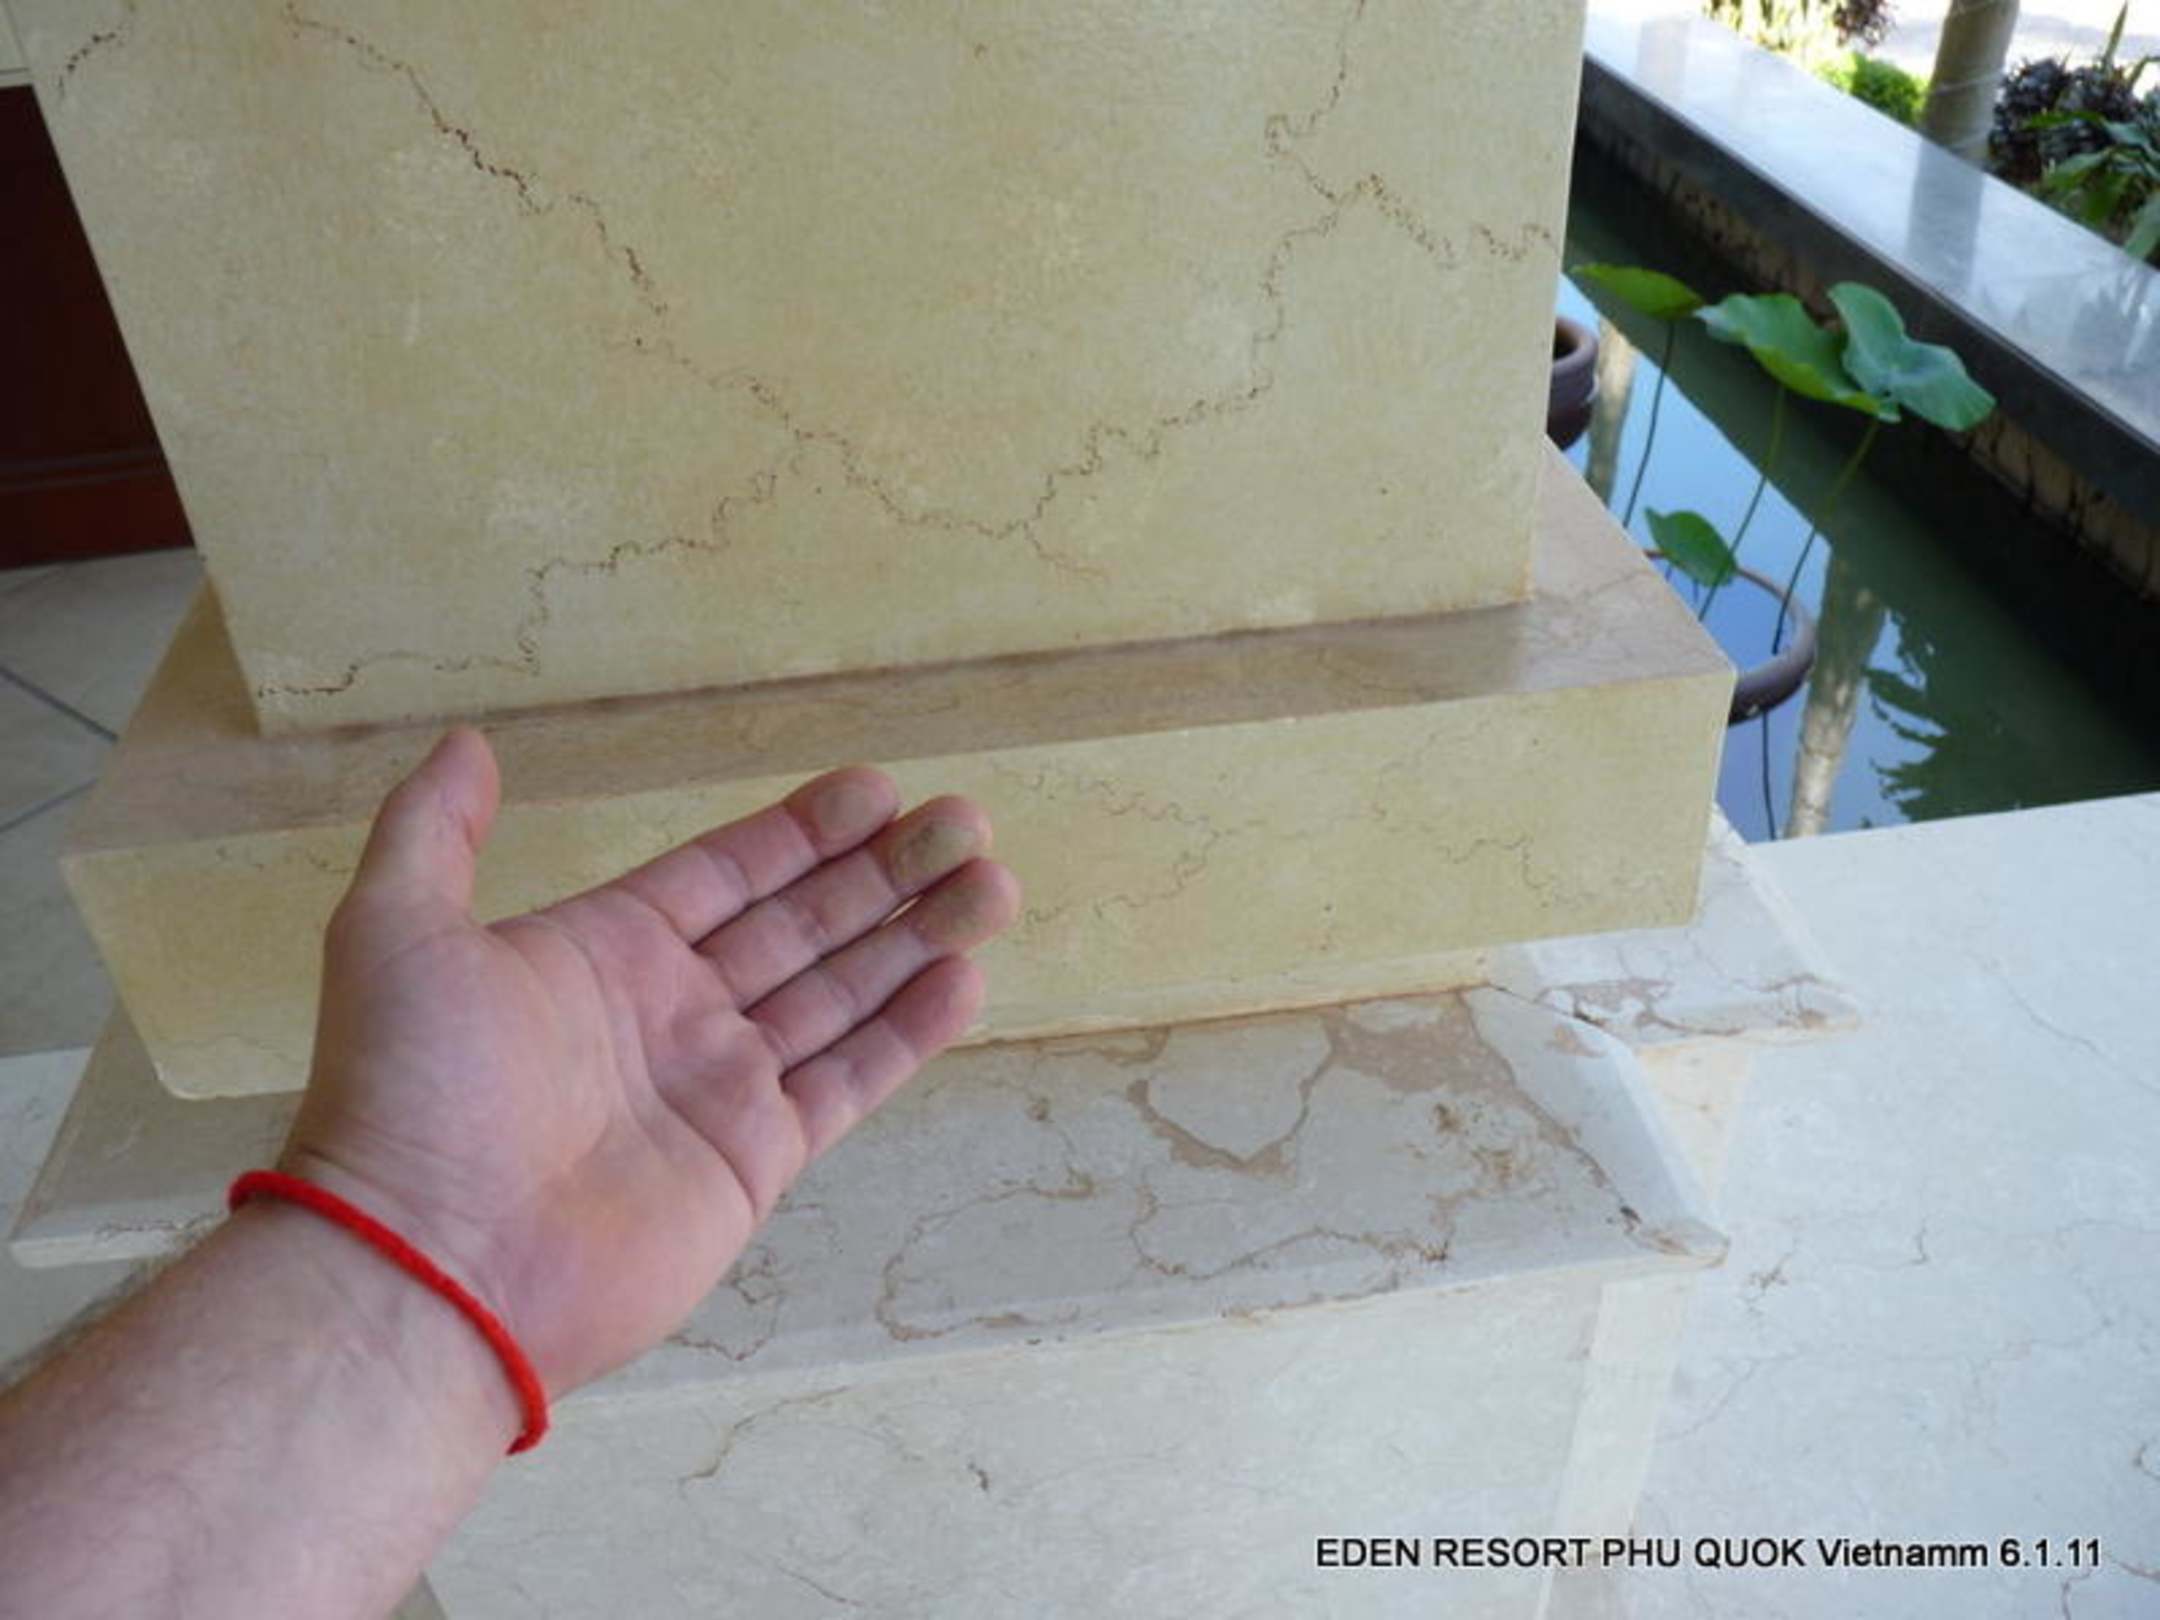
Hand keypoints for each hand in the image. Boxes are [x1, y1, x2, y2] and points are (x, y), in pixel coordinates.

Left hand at [279, 728, 1018, 1395]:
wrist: (431, 1263)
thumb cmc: (412, 1091)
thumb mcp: (395, 931)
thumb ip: (434, 831)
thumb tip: (469, 742)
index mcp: (605, 951)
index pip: (729, 873)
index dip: (805, 832)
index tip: (880, 790)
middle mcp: (674, 1012)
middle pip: (804, 924)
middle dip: (887, 873)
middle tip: (967, 823)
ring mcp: (719, 1087)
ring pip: (842, 994)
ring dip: (917, 938)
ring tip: (993, 882)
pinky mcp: (755, 1161)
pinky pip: (847, 1081)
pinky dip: (907, 1032)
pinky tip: (963, 978)